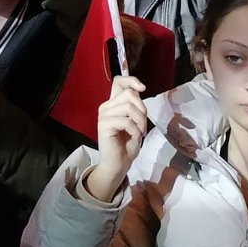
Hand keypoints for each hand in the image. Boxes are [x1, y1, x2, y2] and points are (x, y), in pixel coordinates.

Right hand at [85, 75, 147, 201]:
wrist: (117, 166)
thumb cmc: (126, 145)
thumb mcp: (135, 122)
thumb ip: (135, 107)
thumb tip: (139, 91)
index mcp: (113, 104)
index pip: (118, 81)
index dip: (131, 80)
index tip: (142, 88)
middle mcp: (106, 106)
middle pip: (129, 94)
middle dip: (142, 109)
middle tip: (143, 125)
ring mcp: (104, 115)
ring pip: (129, 106)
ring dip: (141, 121)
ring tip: (140, 133)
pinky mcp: (104, 125)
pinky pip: (126, 121)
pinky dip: (135, 130)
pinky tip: (135, 138)